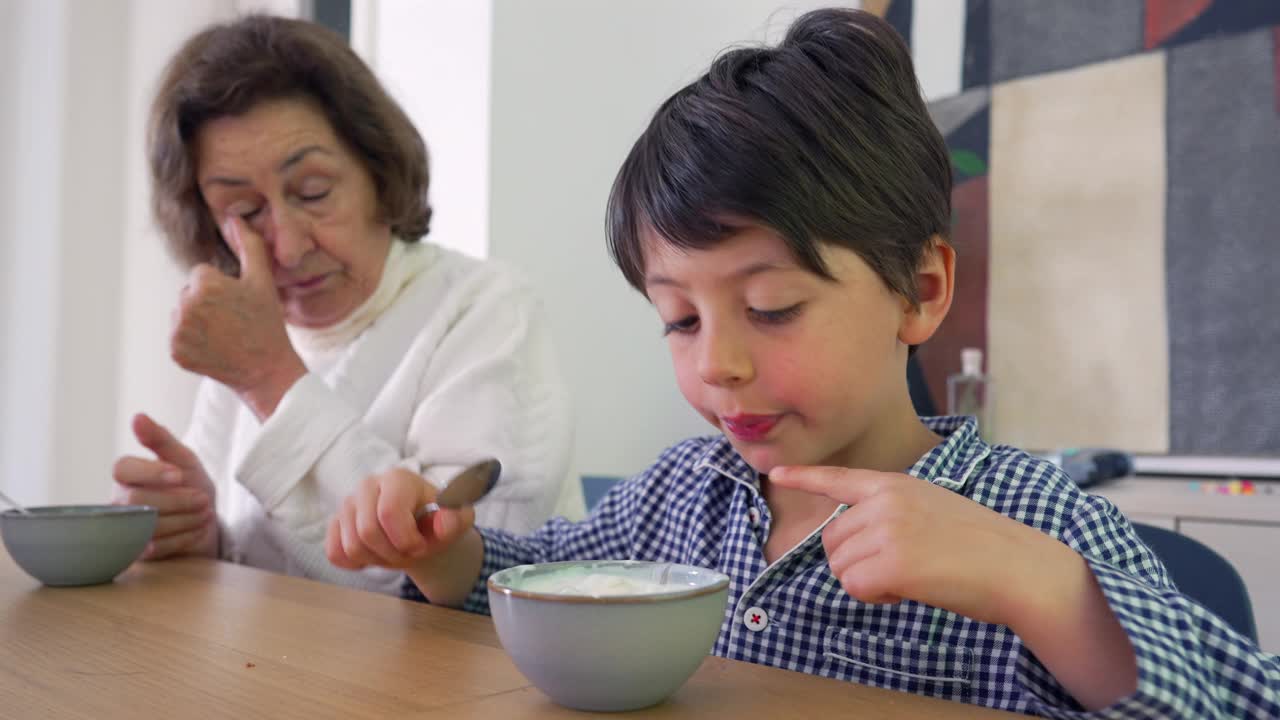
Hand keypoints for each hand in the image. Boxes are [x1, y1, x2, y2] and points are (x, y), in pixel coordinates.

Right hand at [111, 413, 217, 559]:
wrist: (205, 520)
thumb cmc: (190, 485)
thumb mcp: (184, 458)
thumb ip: (161, 439)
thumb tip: (137, 416)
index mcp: (127, 474)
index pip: (123, 468)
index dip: (152, 472)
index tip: (179, 474)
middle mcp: (117, 501)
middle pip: (136, 500)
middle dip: (177, 500)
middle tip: (204, 499)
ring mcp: (124, 529)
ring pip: (147, 526)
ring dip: (185, 520)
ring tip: (204, 513)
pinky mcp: (135, 553)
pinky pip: (155, 548)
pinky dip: (184, 538)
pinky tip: (197, 530)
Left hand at [170, 217, 305, 418]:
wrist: (265, 369)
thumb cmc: (266, 323)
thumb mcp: (262, 281)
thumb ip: (248, 245)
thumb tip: (234, 218)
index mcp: (205, 285)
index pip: (202, 275)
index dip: (222, 287)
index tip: (238, 303)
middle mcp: (185, 306)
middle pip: (190, 293)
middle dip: (207, 303)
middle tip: (233, 320)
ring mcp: (178, 331)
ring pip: (182, 314)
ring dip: (198, 321)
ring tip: (224, 334)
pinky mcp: (175, 351)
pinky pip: (178, 337)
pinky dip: (192, 342)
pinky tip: (215, 346)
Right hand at [325, 468, 475, 571]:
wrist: (419, 529)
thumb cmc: (436, 521)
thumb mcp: (457, 519)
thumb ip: (456, 519)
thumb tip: (444, 524)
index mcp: (398, 479)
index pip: (389, 513)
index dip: (405, 539)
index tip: (420, 546)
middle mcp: (368, 485)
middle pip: (367, 532)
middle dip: (391, 553)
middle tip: (407, 552)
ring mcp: (347, 504)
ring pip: (351, 546)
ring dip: (376, 559)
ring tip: (392, 551)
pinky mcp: (334, 523)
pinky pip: (335, 553)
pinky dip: (356, 563)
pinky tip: (373, 554)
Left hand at [768, 466, 1076, 628]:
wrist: (1017, 566)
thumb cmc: (981, 546)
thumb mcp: (931, 508)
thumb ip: (891, 514)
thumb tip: (856, 540)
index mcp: (895, 485)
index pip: (840, 478)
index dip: (804, 478)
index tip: (776, 473)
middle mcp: (884, 501)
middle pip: (832, 541)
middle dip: (856, 563)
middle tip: (904, 567)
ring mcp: (887, 529)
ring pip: (840, 567)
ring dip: (868, 582)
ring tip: (913, 575)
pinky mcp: (891, 561)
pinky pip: (855, 588)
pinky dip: (877, 597)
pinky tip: (910, 589)